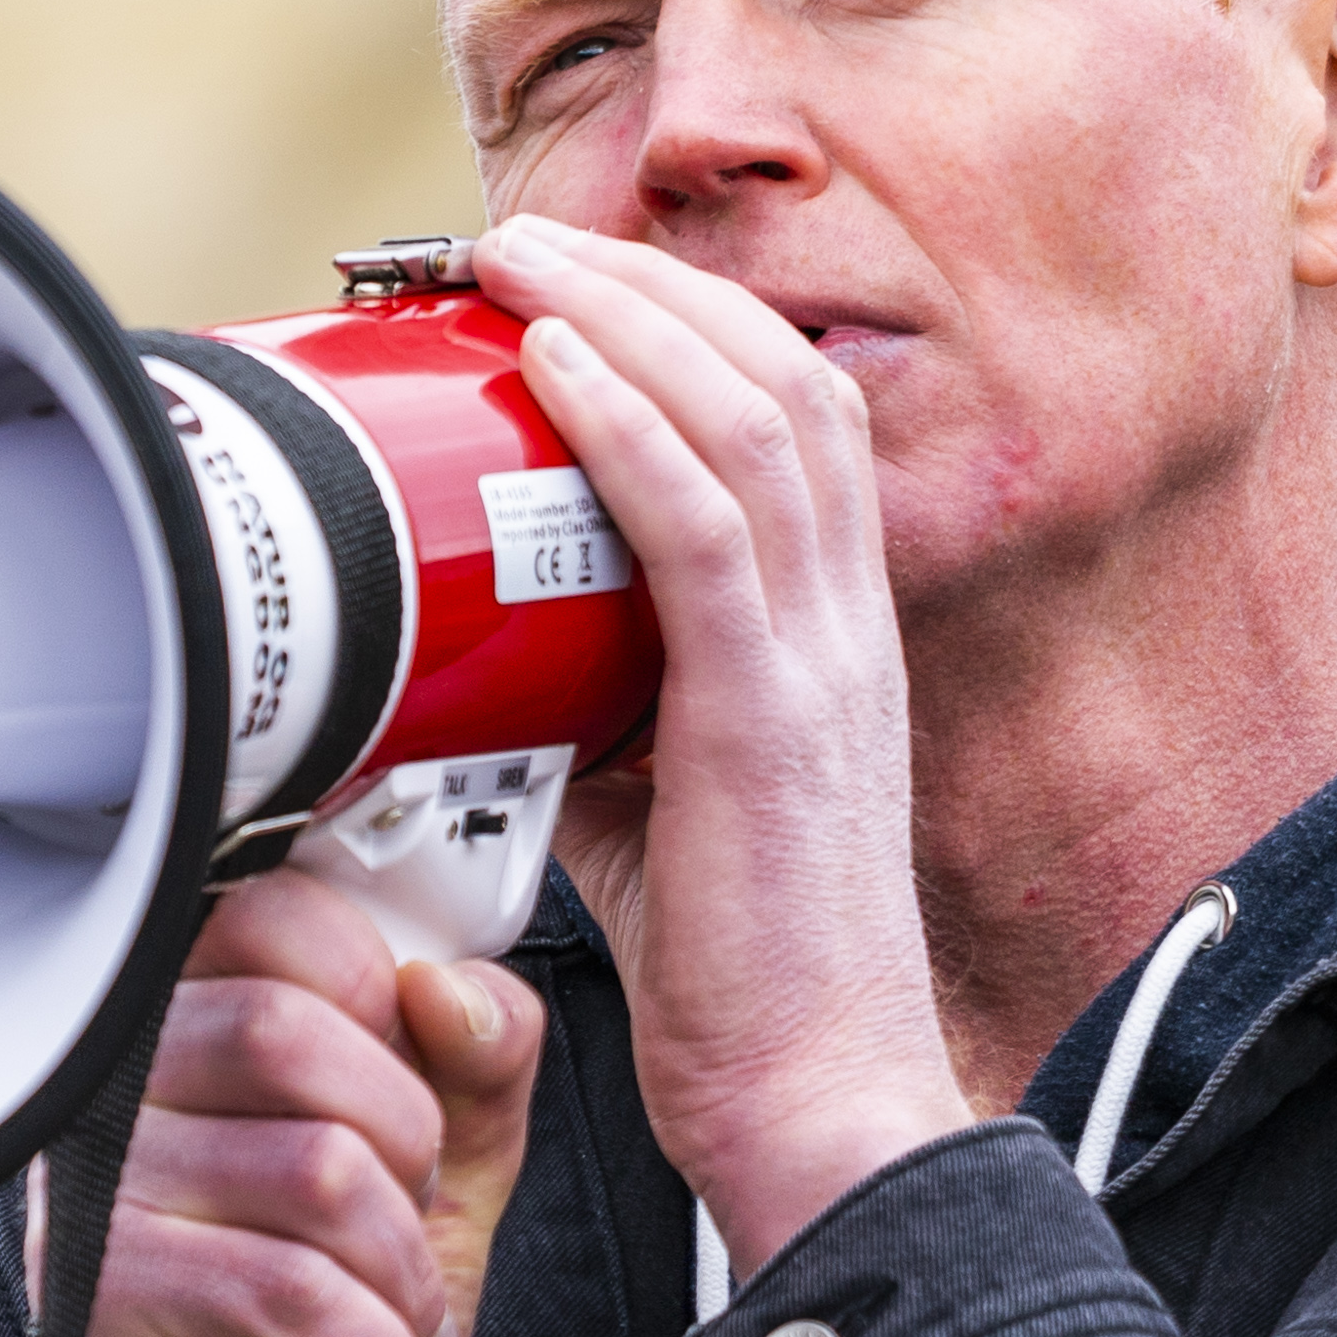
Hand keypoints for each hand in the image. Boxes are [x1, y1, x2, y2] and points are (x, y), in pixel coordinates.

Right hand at [26, 869, 545, 1336]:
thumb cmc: (319, 1315)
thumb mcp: (440, 1166)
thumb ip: (476, 1057)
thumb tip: (451, 989)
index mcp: (188, 1022)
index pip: (271, 916)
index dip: (375, 984)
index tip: (405, 1075)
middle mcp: (118, 1088)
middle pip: (291, 1038)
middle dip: (406, 1145)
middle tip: (404, 1221)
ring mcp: (98, 1191)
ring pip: (314, 1173)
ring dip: (399, 1277)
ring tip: (386, 1323)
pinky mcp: (105, 1302)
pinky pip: (290, 1297)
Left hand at [482, 212, 971, 1253]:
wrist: (816, 1101)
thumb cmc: (742, 979)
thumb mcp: (658, 812)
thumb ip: (597, 722)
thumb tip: (488, 677)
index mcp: (835, 636)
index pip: (794, 419)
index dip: (692, 325)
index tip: (576, 286)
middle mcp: (847, 622)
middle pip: (777, 375)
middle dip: (648, 280)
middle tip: (525, 236)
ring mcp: (823, 659)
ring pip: (749, 415)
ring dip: (623, 314)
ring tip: (518, 258)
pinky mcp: (773, 714)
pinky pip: (707, 523)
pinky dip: (625, 423)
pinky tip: (554, 365)